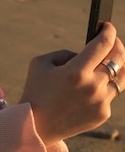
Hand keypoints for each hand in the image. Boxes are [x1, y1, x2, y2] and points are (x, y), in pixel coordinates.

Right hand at [19, 22, 124, 147]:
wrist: (35, 126)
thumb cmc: (35, 90)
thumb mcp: (41, 62)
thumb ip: (65, 54)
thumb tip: (83, 55)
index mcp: (76, 71)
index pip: (103, 45)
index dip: (109, 32)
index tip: (107, 26)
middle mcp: (93, 86)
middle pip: (117, 58)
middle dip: (117, 44)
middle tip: (112, 39)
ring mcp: (101, 102)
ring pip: (120, 77)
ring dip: (116, 65)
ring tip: (111, 59)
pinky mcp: (103, 114)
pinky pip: (110, 94)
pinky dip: (105, 85)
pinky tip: (97, 81)